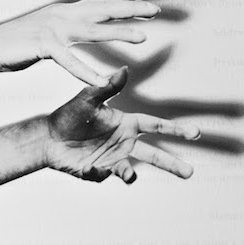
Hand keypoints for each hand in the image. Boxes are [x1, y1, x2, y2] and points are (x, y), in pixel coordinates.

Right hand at [0, 0, 159, 86]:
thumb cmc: (20, 40)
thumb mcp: (49, 27)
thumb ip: (68, 24)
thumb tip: (83, 22)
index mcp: (66, 11)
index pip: (100, 0)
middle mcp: (64, 15)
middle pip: (104, 10)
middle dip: (131, 9)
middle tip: (155, 9)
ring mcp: (54, 29)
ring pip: (94, 30)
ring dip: (119, 33)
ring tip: (143, 37)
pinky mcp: (43, 46)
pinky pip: (69, 61)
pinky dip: (86, 72)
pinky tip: (102, 81)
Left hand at [45, 69, 199, 183]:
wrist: (48, 138)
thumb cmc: (69, 114)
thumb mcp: (88, 98)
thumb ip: (107, 86)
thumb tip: (124, 68)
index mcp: (126, 124)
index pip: (155, 126)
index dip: (175, 129)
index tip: (195, 133)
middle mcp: (124, 142)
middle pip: (154, 155)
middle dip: (172, 163)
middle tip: (190, 171)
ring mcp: (113, 159)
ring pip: (134, 170)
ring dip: (134, 174)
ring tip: (130, 175)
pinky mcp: (100, 172)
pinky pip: (106, 175)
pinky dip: (100, 173)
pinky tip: (91, 166)